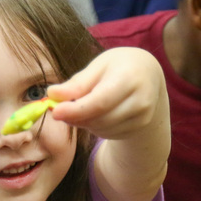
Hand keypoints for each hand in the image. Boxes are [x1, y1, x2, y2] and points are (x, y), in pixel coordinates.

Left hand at [47, 47, 163, 140]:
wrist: (149, 76)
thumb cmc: (119, 67)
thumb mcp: (99, 66)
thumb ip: (77, 83)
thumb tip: (52, 94)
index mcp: (129, 78)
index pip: (99, 101)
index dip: (75, 110)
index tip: (55, 111)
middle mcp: (140, 100)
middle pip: (99, 119)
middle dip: (75, 117)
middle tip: (60, 108)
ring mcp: (142, 117)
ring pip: (101, 129)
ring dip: (84, 122)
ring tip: (80, 107)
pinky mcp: (139, 128)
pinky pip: (108, 134)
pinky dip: (95, 127)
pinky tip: (95, 113)